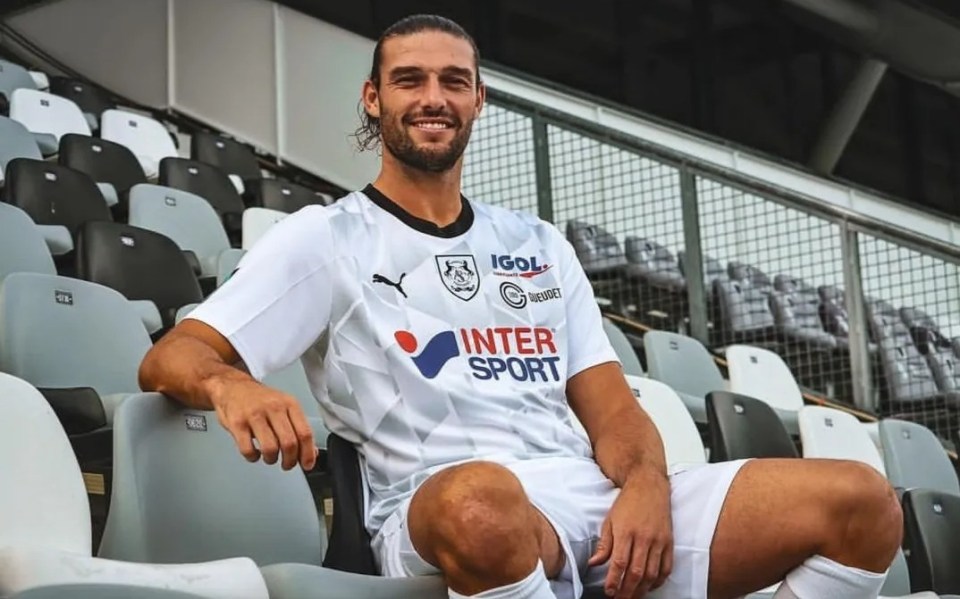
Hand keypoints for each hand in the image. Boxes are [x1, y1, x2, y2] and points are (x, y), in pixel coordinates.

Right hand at [209, 378, 316, 470]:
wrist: (233, 386)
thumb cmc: (260, 399)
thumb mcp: (284, 407)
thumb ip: (298, 428)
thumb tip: (311, 452)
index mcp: (290, 404)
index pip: (305, 433)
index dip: (308, 454)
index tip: (307, 464)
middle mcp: (274, 408)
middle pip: (289, 443)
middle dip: (290, 460)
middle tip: (287, 464)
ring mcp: (254, 415)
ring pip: (270, 448)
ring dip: (272, 459)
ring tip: (270, 457)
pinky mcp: (237, 423)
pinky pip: (248, 449)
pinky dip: (253, 457)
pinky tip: (254, 453)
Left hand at [588, 468, 672, 597]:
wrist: (648, 485)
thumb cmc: (627, 502)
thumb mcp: (609, 520)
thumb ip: (604, 545)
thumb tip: (594, 563)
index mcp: (625, 532)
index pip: (619, 563)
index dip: (613, 581)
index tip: (609, 591)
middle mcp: (644, 538)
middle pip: (636, 572)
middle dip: (627, 590)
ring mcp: (659, 540)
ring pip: (652, 573)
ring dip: (642, 589)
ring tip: (633, 596)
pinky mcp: (669, 541)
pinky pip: (667, 567)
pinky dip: (659, 580)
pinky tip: (650, 585)